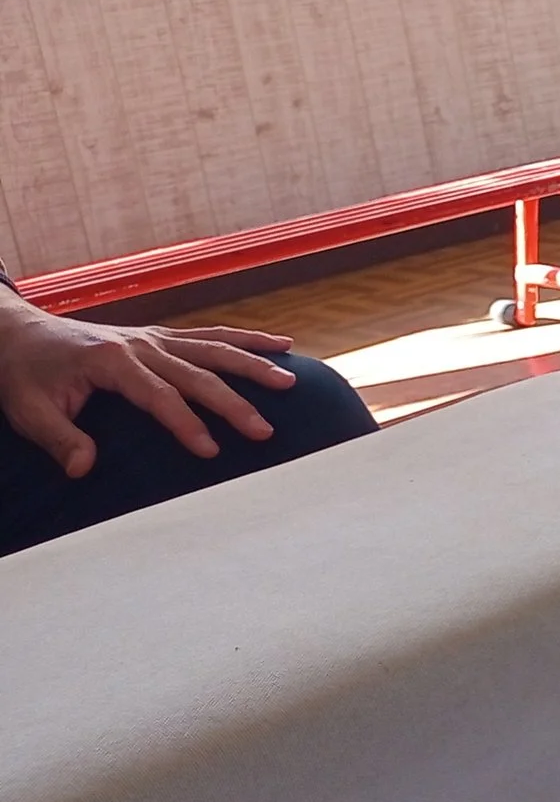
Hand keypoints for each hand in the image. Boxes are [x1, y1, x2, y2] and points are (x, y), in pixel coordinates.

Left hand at [0, 298, 295, 477]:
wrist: (19, 332)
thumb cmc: (25, 374)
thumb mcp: (29, 410)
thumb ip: (59, 439)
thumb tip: (84, 469)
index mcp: (112, 361)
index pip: (159, 396)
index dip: (186, 424)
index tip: (211, 451)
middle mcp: (141, 344)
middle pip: (199, 372)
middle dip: (234, 402)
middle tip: (264, 430)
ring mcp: (155, 337)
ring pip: (215, 347)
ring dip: (255, 362)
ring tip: (290, 380)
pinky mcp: (162, 336)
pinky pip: (212, 336)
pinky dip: (247, 339)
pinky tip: (281, 344)